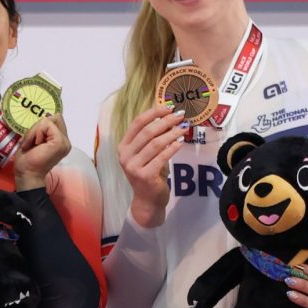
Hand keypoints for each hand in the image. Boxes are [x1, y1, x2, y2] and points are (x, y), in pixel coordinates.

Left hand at [11, 114, 72, 189]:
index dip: (40, 126)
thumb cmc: (27, 161)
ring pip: (49, 120)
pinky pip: (46, 125)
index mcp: (61, 141)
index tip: (33, 141)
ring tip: (32, 144)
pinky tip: (34, 145)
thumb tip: (45, 117)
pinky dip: (35, 133)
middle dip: (38, 126)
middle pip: (55, 117)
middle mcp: (66, 141)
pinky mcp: (59, 142)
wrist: (27, 174)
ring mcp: (64, 142)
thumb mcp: (34, 139)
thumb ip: (42, 129)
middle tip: (32, 142)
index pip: (55, 120)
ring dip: (35, 131)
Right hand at [116, 106, 186, 228]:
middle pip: (148, 132)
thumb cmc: (149, 173)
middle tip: (181, 115)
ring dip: (172, 133)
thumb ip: (153, 137)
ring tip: (184, 128)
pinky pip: (162, 157)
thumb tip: (171, 117)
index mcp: (123, 146)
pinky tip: (181, 142)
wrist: (148, 200)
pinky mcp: (145, 176)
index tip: (168, 107)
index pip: (137, 123)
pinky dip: (173, 147)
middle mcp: (125, 156)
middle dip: (166, 121)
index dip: (154, 113)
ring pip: (156, 143)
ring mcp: (133, 167)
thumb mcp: (147, 153)